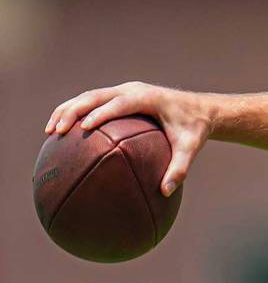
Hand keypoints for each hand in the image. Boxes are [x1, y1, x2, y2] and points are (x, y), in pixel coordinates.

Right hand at [44, 82, 210, 196]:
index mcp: (148, 98)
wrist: (201, 109)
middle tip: (57, 131)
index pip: (120, 103)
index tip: (83, 128)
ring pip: (88, 97)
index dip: (101, 114)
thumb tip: (166, 192)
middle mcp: (133, 90)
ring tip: (51, 132)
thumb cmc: (194, 129)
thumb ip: (180, 168)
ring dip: (67, 110)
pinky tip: (62, 133)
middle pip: (96, 96)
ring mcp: (124, 91)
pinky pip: (93, 103)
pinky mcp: (120, 97)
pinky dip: (75, 113)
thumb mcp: (191, 148)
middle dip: (73, 111)